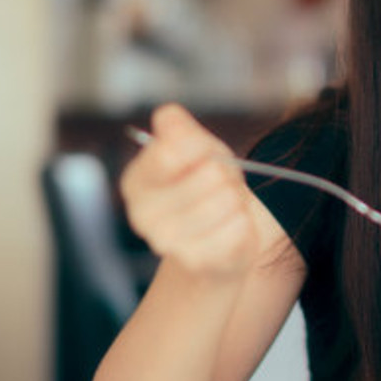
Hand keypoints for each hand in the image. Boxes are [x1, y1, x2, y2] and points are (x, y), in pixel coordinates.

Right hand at [120, 104, 259, 280]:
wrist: (219, 239)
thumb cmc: (205, 187)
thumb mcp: (196, 148)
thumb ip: (178, 128)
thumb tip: (167, 118)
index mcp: (136, 181)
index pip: (170, 152)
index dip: (201, 146)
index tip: (203, 154)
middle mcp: (142, 216)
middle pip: (210, 174)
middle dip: (225, 175)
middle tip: (219, 186)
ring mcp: (168, 243)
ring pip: (227, 200)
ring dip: (236, 200)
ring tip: (225, 207)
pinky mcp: (198, 262)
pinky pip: (239, 227)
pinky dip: (243, 224)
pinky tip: (228, 229)